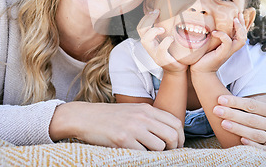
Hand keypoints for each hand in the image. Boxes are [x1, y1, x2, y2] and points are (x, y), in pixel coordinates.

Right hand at [49, 101, 183, 149]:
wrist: (85, 117)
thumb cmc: (110, 117)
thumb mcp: (133, 111)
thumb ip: (151, 119)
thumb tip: (170, 134)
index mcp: (147, 109)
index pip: (176, 122)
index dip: (181, 137)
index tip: (177, 145)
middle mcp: (143, 117)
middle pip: (172, 136)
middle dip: (174, 148)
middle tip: (168, 154)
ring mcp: (133, 128)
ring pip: (159, 147)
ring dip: (156, 153)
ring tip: (147, 152)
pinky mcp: (123, 140)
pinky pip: (142, 154)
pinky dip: (141, 156)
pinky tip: (134, 152)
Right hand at [137, 9, 186, 72]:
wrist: (177, 70)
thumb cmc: (174, 53)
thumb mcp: (169, 40)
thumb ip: (168, 30)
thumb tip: (175, 13)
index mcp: (151, 41)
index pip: (141, 28)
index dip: (145, 18)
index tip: (155, 10)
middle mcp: (150, 47)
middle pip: (141, 31)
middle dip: (147, 20)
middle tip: (157, 13)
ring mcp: (155, 54)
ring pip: (145, 41)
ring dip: (153, 31)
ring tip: (163, 28)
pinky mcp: (162, 60)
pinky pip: (161, 49)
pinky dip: (166, 41)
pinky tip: (172, 38)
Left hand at [191, 14, 246, 73]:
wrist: (199, 71)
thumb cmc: (202, 56)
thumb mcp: (209, 43)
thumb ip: (212, 35)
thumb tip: (209, 22)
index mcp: (229, 45)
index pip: (241, 34)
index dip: (242, 24)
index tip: (239, 14)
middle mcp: (231, 48)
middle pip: (244, 36)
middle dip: (243, 24)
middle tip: (238, 15)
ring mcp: (228, 52)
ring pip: (241, 40)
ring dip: (239, 28)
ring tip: (233, 20)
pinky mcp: (222, 54)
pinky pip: (228, 42)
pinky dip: (222, 35)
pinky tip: (214, 32)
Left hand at [212, 94, 265, 153]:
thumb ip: (257, 101)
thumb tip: (234, 100)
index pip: (253, 106)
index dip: (236, 102)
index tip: (220, 99)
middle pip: (252, 119)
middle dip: (233, 114)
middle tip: (216, 110)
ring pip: (256, 134)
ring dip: (238, 129)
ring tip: (223, 123)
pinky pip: (263, 149)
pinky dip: (252, 145)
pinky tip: (240, 139)